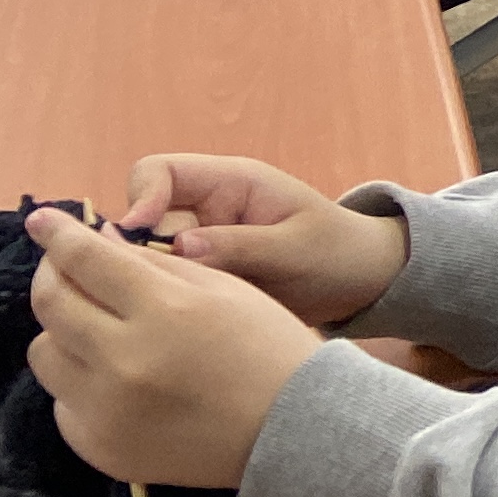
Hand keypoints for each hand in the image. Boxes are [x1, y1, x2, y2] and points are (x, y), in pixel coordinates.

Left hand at [24, 209, 322, 489]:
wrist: (290, 429)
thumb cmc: (267, 345)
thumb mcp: (223, 287)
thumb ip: (154, 264)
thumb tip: (96, 240)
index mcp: (164, 310)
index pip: (86, 259)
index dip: (57, 234)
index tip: (42, 220)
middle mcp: (124, 360)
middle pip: (50, 304)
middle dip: (51, 275)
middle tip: (65, 268)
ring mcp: (106, 411)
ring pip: (44, 353)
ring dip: (63, 331)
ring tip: (98, 329)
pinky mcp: (99, 447)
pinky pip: (62, 402)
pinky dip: (81, 381)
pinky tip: (119, 379)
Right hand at [123, 155, 409, 326]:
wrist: (360, 284)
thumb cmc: (337, 252)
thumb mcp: (295, 247)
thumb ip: (241, 244)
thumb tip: (181, 248)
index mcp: (230, 183)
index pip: (158, 172)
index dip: (140, 199)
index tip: (137, 234)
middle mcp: (204, 211)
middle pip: (141, 222)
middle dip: (139, 252)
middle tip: (154, 285)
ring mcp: (199, 246)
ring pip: (146, 260)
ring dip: (152, 281)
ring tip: (172, 308)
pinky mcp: (201, 280)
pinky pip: (164, 287)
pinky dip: (164, 302)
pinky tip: (177, 324)